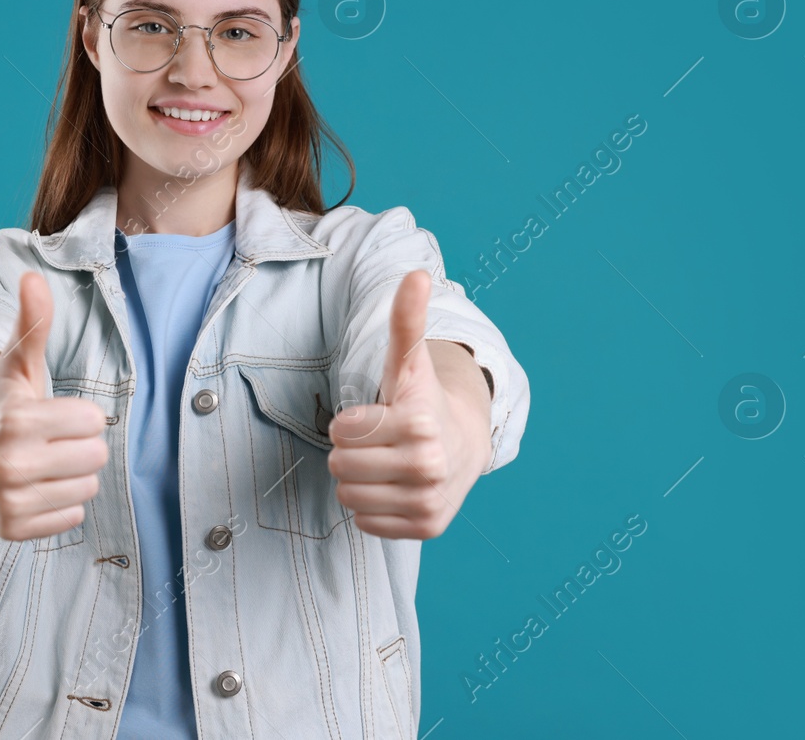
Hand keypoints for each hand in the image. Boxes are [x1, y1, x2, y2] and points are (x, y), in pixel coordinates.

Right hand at [0, 270, 108, 540]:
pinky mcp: (12, 529)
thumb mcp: (18, 363)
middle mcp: (11, 464)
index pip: (93, 420)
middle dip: (79, 444)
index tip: (52, 413)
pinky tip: (34, 487)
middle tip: (49, 438)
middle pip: (96, 456)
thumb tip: (34, 276)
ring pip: (86, 488)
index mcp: (17, 421)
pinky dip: (58, 504)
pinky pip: (71, 518)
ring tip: (41, 462)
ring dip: (70, 475)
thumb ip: (34, 322)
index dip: (78, 414)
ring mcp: (10, 500)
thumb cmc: (0, 402)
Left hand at [326, 270, 489, 539]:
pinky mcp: (426, 528)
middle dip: (352, 452)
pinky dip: (373, 507)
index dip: (351, 421)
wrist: (464, 444)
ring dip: (358, 481)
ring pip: (347, 497)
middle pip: (340, 466)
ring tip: (386, 464)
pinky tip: (395, 487)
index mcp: (419, 423)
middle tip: (379, 442)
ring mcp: (429, 501)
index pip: (341, 430)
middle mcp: (428, 467)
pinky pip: (365, 523)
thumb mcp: (408, 361)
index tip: (377, 416)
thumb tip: (415, 275)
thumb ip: (405, 320)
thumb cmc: (422, 400)